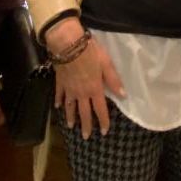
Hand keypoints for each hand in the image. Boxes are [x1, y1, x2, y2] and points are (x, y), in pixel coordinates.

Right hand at [47, 16, 124, 138]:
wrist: (68, 44)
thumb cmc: (90, 52)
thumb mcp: (106, 63)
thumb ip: (113, 80)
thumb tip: (123, 95)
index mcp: (95, 89)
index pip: (100, 109)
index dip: (103, 121)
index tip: (104, 132)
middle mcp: (81, 93)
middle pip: (84, 112)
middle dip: (86, 125)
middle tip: (85, 137)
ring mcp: (69, 89)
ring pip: (70, 107)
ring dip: (71, 117)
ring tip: (71, 126)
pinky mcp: (59, 82)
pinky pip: (59, 94)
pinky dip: (59, 101)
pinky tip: (58, 106)